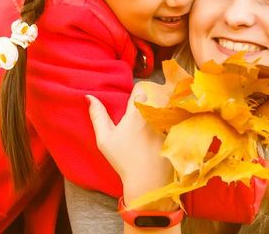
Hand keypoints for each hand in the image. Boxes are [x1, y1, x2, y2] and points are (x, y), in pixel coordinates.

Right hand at [87, 89, 173, 209]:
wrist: (147, 180)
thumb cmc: (123, 159)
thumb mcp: (104, 139)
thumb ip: (98, 116)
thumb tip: (89, 97)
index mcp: (137, 113)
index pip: (140, 89)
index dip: (137, 94)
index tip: (133, 103)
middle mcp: (155, 115)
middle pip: (155, 98)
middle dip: (150, 104)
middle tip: (143, 118)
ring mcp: (169, 124)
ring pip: (166, 109)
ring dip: (161, 114)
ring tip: (154, 128)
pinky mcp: (178, 134)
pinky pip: (176, 122)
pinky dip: (172, 125)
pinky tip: (165, 137)